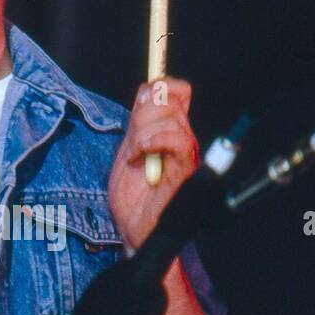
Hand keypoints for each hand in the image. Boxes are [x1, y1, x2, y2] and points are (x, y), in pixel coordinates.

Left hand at [108, 77, 199, 251]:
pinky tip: (140, 156)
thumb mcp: (128, 148)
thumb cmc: (133, 194)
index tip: (140, 102)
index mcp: (170, 130)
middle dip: (143, 114)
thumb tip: (148, 91)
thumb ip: (138, 121)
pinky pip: (178, 139)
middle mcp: (183, 137)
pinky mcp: (186, 168)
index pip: (176, 90)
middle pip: (169, 98)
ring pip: (170, 117)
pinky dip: (153, 141)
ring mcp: (186, 152)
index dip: (159, 87)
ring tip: (135, 156)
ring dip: (143, 134)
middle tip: (133, 141)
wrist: (133, 227)